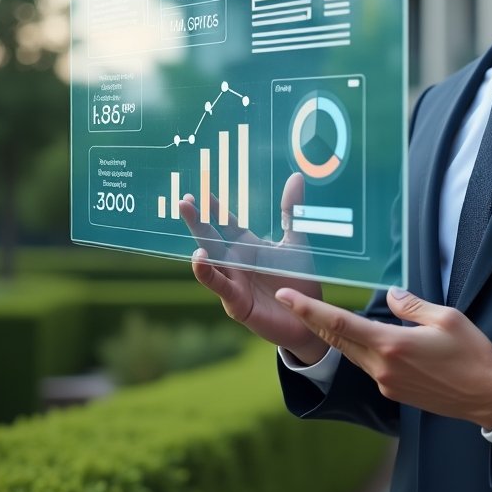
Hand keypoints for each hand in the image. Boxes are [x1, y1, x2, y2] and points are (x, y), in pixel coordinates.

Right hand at [181, 172, 327, 365]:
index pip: (226, 223)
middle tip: (183, 202)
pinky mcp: (236, 303)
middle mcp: (235, 263)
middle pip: (211, 239)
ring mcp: (234, 282)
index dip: (214, 208)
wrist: (308, 316)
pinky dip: (208, 273)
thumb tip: (296, 176)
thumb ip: (293, 211)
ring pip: (210, 264)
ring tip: (190, 230)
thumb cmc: (299, 279)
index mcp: (247, 247)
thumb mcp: (297, 242)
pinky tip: (200, 258)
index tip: (199, 191)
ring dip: (199, 248)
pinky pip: (220, 286)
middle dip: (197, 221)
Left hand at [276, 286, 491, 429]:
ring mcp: (386, 383)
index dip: (310, 309)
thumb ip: (413, 306)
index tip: (288, 297)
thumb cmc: (472, 355)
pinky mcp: (394, 392)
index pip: (340, 323)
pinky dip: (362, 349)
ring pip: (352, 353)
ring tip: (321, 316)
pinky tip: (367, 338)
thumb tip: (393, 295)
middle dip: (311, 320)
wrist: (487, 396)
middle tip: (291, 301)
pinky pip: (370, 365)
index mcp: (392, 344)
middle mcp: (382, 367)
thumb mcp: (446, 319)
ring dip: (335, 335)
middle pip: (337, 339)